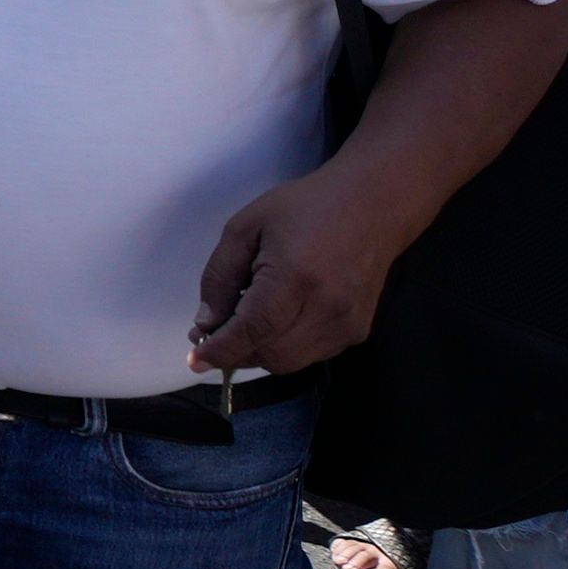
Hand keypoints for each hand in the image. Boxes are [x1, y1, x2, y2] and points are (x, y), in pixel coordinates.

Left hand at [189, 161, 428, 378]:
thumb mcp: (245, 228)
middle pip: (270, 355)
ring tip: (246, 319)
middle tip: (214, 331)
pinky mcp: (358, 331)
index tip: (196, 360)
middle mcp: (326, 308)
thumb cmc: (305, 208)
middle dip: (236, 352)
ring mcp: (347, 324)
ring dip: (259, 350)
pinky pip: (310, 354)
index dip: (221, 350)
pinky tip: (279, 317)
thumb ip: (220, 277)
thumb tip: (207, 323)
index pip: (253, 330)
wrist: (371, 205)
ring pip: (289, 362)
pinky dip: (285, 346)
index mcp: (295, 277)